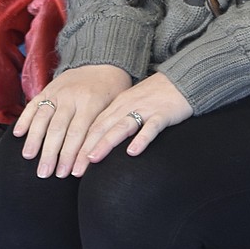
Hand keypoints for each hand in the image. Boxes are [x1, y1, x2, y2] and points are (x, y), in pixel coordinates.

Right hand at [14, 65, 132, 178]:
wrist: (103, 63)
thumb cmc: (112, 92)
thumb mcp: (115, 108)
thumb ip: (103, 130)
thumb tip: (96, 159)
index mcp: (92, 103)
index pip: (80, 133)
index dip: (75, 155)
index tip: (70, 174)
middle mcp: (72, 97)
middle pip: (59, 129)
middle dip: (51, 153)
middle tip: (45, 174)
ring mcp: (58, 92)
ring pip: (43, 118)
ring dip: (35, 139)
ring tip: (29, 158)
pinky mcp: (48, 89)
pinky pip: (33, 105)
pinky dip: (24, 119)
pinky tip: (18, 135)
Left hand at [70, 72, 193, 176]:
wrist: (183, 79)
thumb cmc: (157, 95)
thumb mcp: (132, 104)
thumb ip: (116, 119)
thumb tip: (97, 141)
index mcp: (117, 104)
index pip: (93, 126)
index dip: (78, 144)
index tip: (66, 163)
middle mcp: (127, 106)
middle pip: (102, 128)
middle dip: (86, 149)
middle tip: (73, 169)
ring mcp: (145, 109)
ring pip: (121, 127)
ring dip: (105, 143)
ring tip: (93, 158)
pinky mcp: (163, 114)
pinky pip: (150, 128)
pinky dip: (141, 139)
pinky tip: (133, 152)